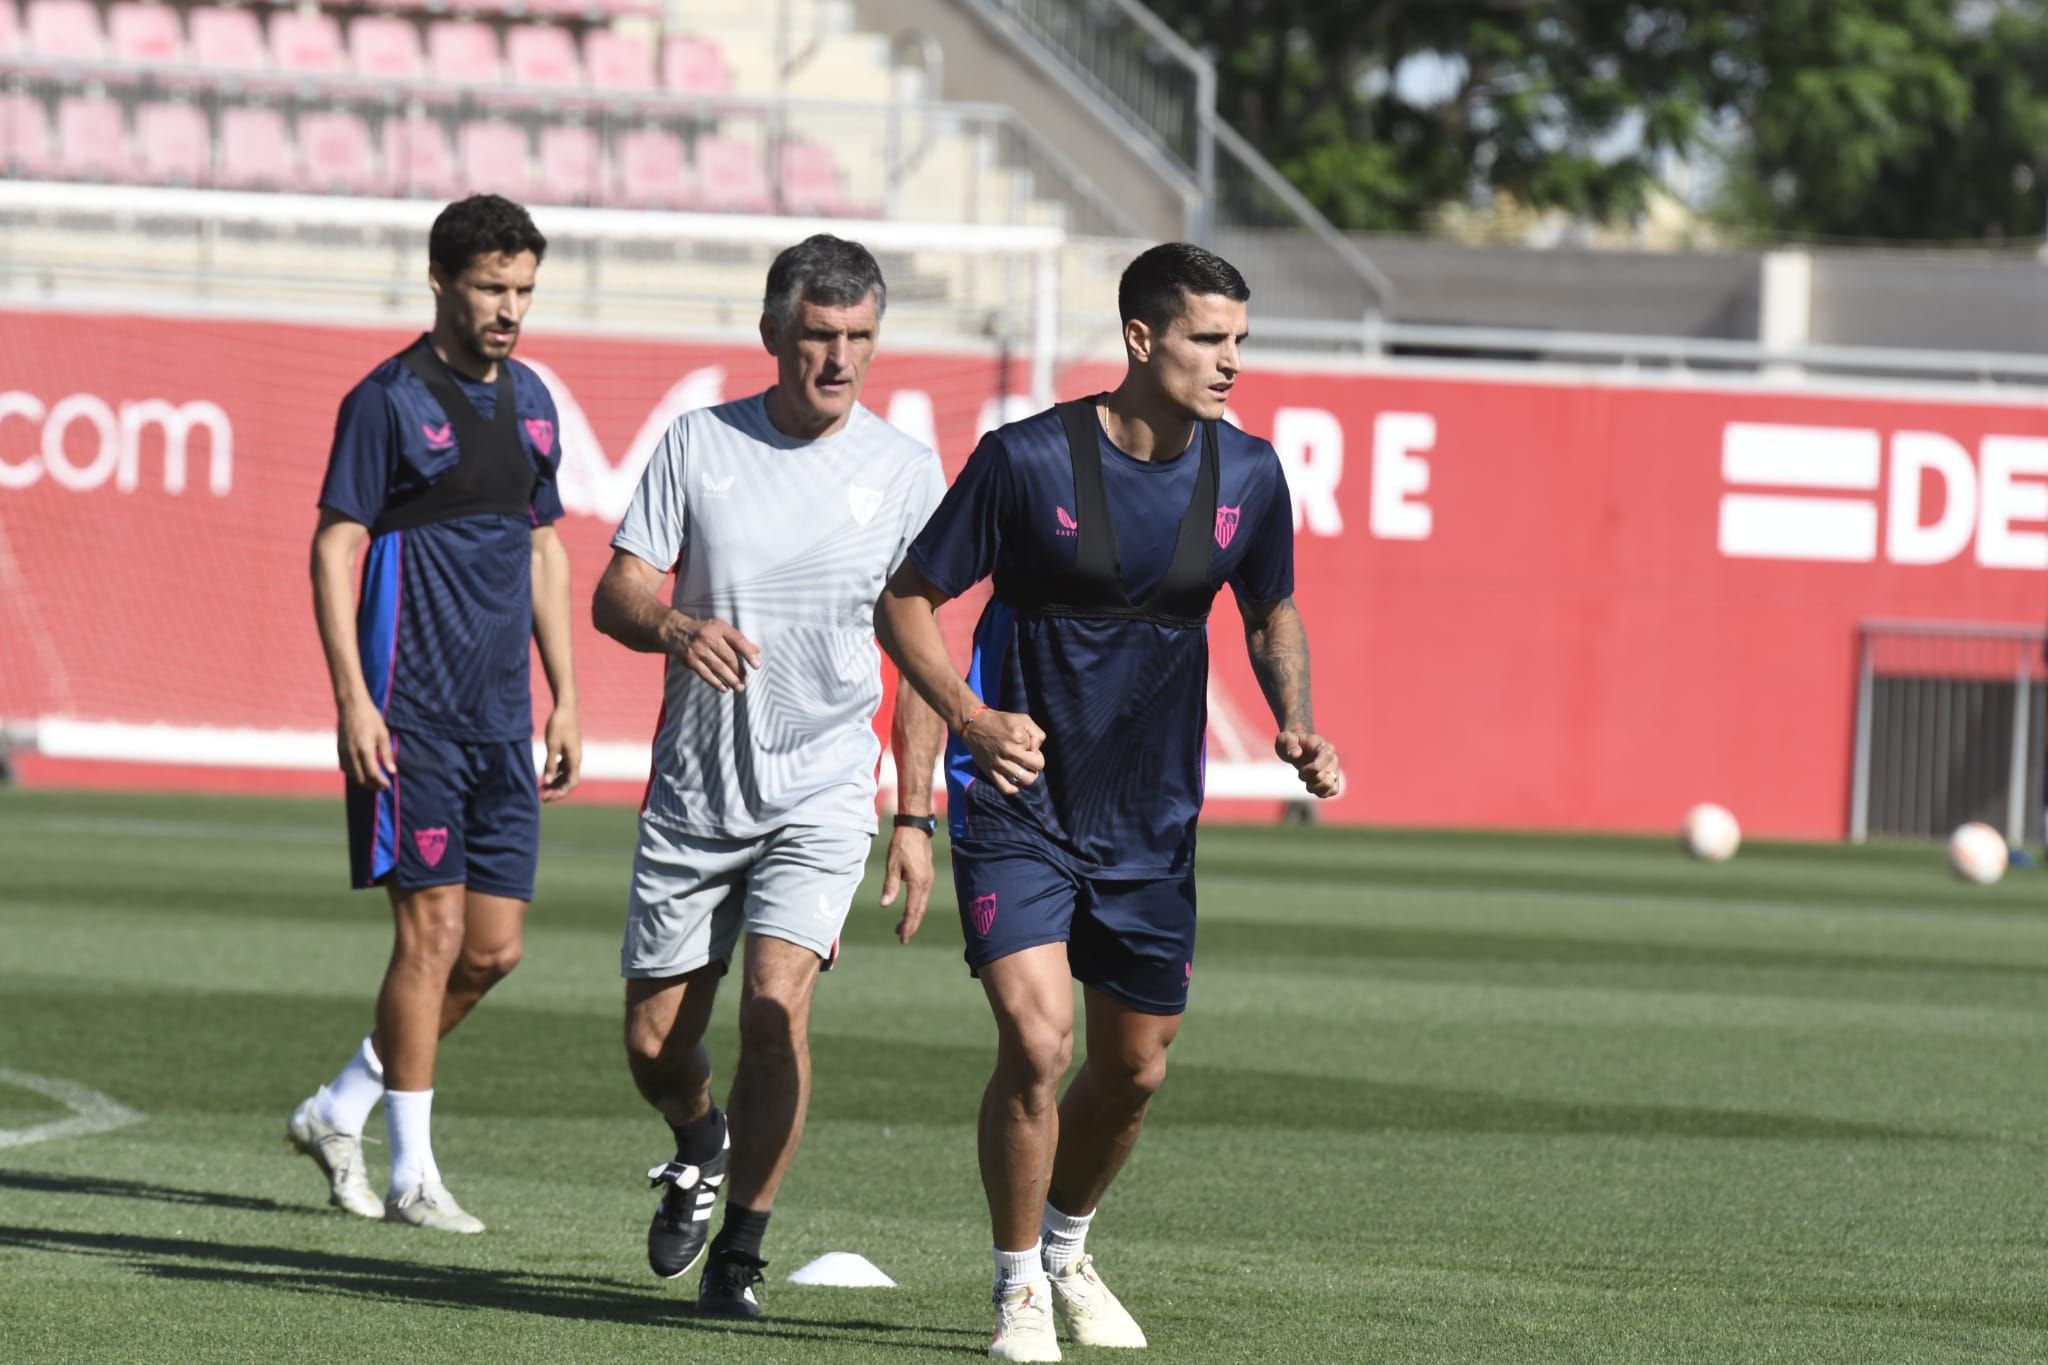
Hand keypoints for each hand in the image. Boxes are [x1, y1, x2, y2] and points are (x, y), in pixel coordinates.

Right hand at [337, 696, 393, 789]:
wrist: (351, 706)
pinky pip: (345, 768)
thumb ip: (386, 754)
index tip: (388, 785)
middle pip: (361, 778)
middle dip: (372, 785)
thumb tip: (392, 771)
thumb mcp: (383, 735)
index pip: (372, 773)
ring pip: (352, 775)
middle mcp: (352, 753)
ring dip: (363, 781)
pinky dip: (354, 774)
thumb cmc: (370, 718)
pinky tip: (362, 773)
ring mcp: (343, 752)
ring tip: (374, 782)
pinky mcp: (338, 750)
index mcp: (364, 749)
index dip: (380, 782)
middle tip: (382, 786)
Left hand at [541, 706, 580, 802]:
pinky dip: (555, 774)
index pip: (571, 783)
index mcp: (575, 759)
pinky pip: (563, 768)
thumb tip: (547, 781)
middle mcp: (576, 759)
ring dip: (555, 784)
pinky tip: (545, 777)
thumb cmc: (559, 724)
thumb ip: (550, 764)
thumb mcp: (552, 745)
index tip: (547, 797)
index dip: (560, 793)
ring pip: (566, 775)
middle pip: (569, 782)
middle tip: (541, 797)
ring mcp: (573, 755)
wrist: (566, 707)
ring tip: (541, 790)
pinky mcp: (568, 750)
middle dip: (556, 791)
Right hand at [669, 617, 760, 693]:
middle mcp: (709, 637)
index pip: (738, 641)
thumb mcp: (722, 629)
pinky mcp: (691, 661)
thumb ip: (738, 640)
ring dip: (731, 680)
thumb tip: (757, 650)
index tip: (757, 666)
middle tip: (746, 680)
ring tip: (739, 687)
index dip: (748, 653)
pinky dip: (716, 683)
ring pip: (719, 668)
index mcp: (720, 627)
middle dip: (740, 671)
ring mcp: (698, 650)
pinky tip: (724, 688)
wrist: (677, 632)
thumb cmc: (706, 631)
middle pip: (729, 657)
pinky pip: (706, 675)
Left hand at [878, 825, 934, 942]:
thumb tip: (885, 905)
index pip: (913, 909)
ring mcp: (928, 879)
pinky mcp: (927, 875)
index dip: (908, 925)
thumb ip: (890, 886)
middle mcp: (926, 883)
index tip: (903, 937)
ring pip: (922, 904)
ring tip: (902, 927)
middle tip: (903, 938)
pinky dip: (916, 906)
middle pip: (919, 910)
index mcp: (918, 882)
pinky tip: (909, 909)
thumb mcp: (892, 865)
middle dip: (912, 925)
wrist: (915, 828)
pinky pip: (923, 896)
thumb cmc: (902, 845)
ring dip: (913, 916)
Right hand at [963, 709, 1045, 795]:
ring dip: (1029, 777)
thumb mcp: (1024, 719)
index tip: (1029, 749)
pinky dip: (1015, 789)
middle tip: (1029, 761)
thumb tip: (1036, 750)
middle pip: (1035, 769)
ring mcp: (999, 764)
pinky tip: (1017, 782)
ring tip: (1025, 771)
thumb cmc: (1001, 722)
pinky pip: (1006, 788)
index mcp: (1018, 738)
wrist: (975, 725)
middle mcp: (1009, 752)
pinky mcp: (990, 772)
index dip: (1037, 753)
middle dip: (1036, 766)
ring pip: (1024, 780)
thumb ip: (1037, 734)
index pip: (1038, 755)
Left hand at [1276, 729, 1338, 797]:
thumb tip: (1296, 754)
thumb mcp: (1285, 738)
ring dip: (1315, 787)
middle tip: (1301, 771)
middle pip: (1326, 777)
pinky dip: (1320, 792)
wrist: (1297, 746)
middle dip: (1309, 778)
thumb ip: (1289, 743)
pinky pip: (1333, 791)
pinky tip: (1311, 786)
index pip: (1326, 757)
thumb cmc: (1291, 741)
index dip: (1314, 767)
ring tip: (1307, 780)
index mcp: (1323, 746)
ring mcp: (1334, 769)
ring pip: (1330, 786)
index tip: (1301, 769)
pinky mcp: (1333, 779)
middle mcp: (1333, 758)